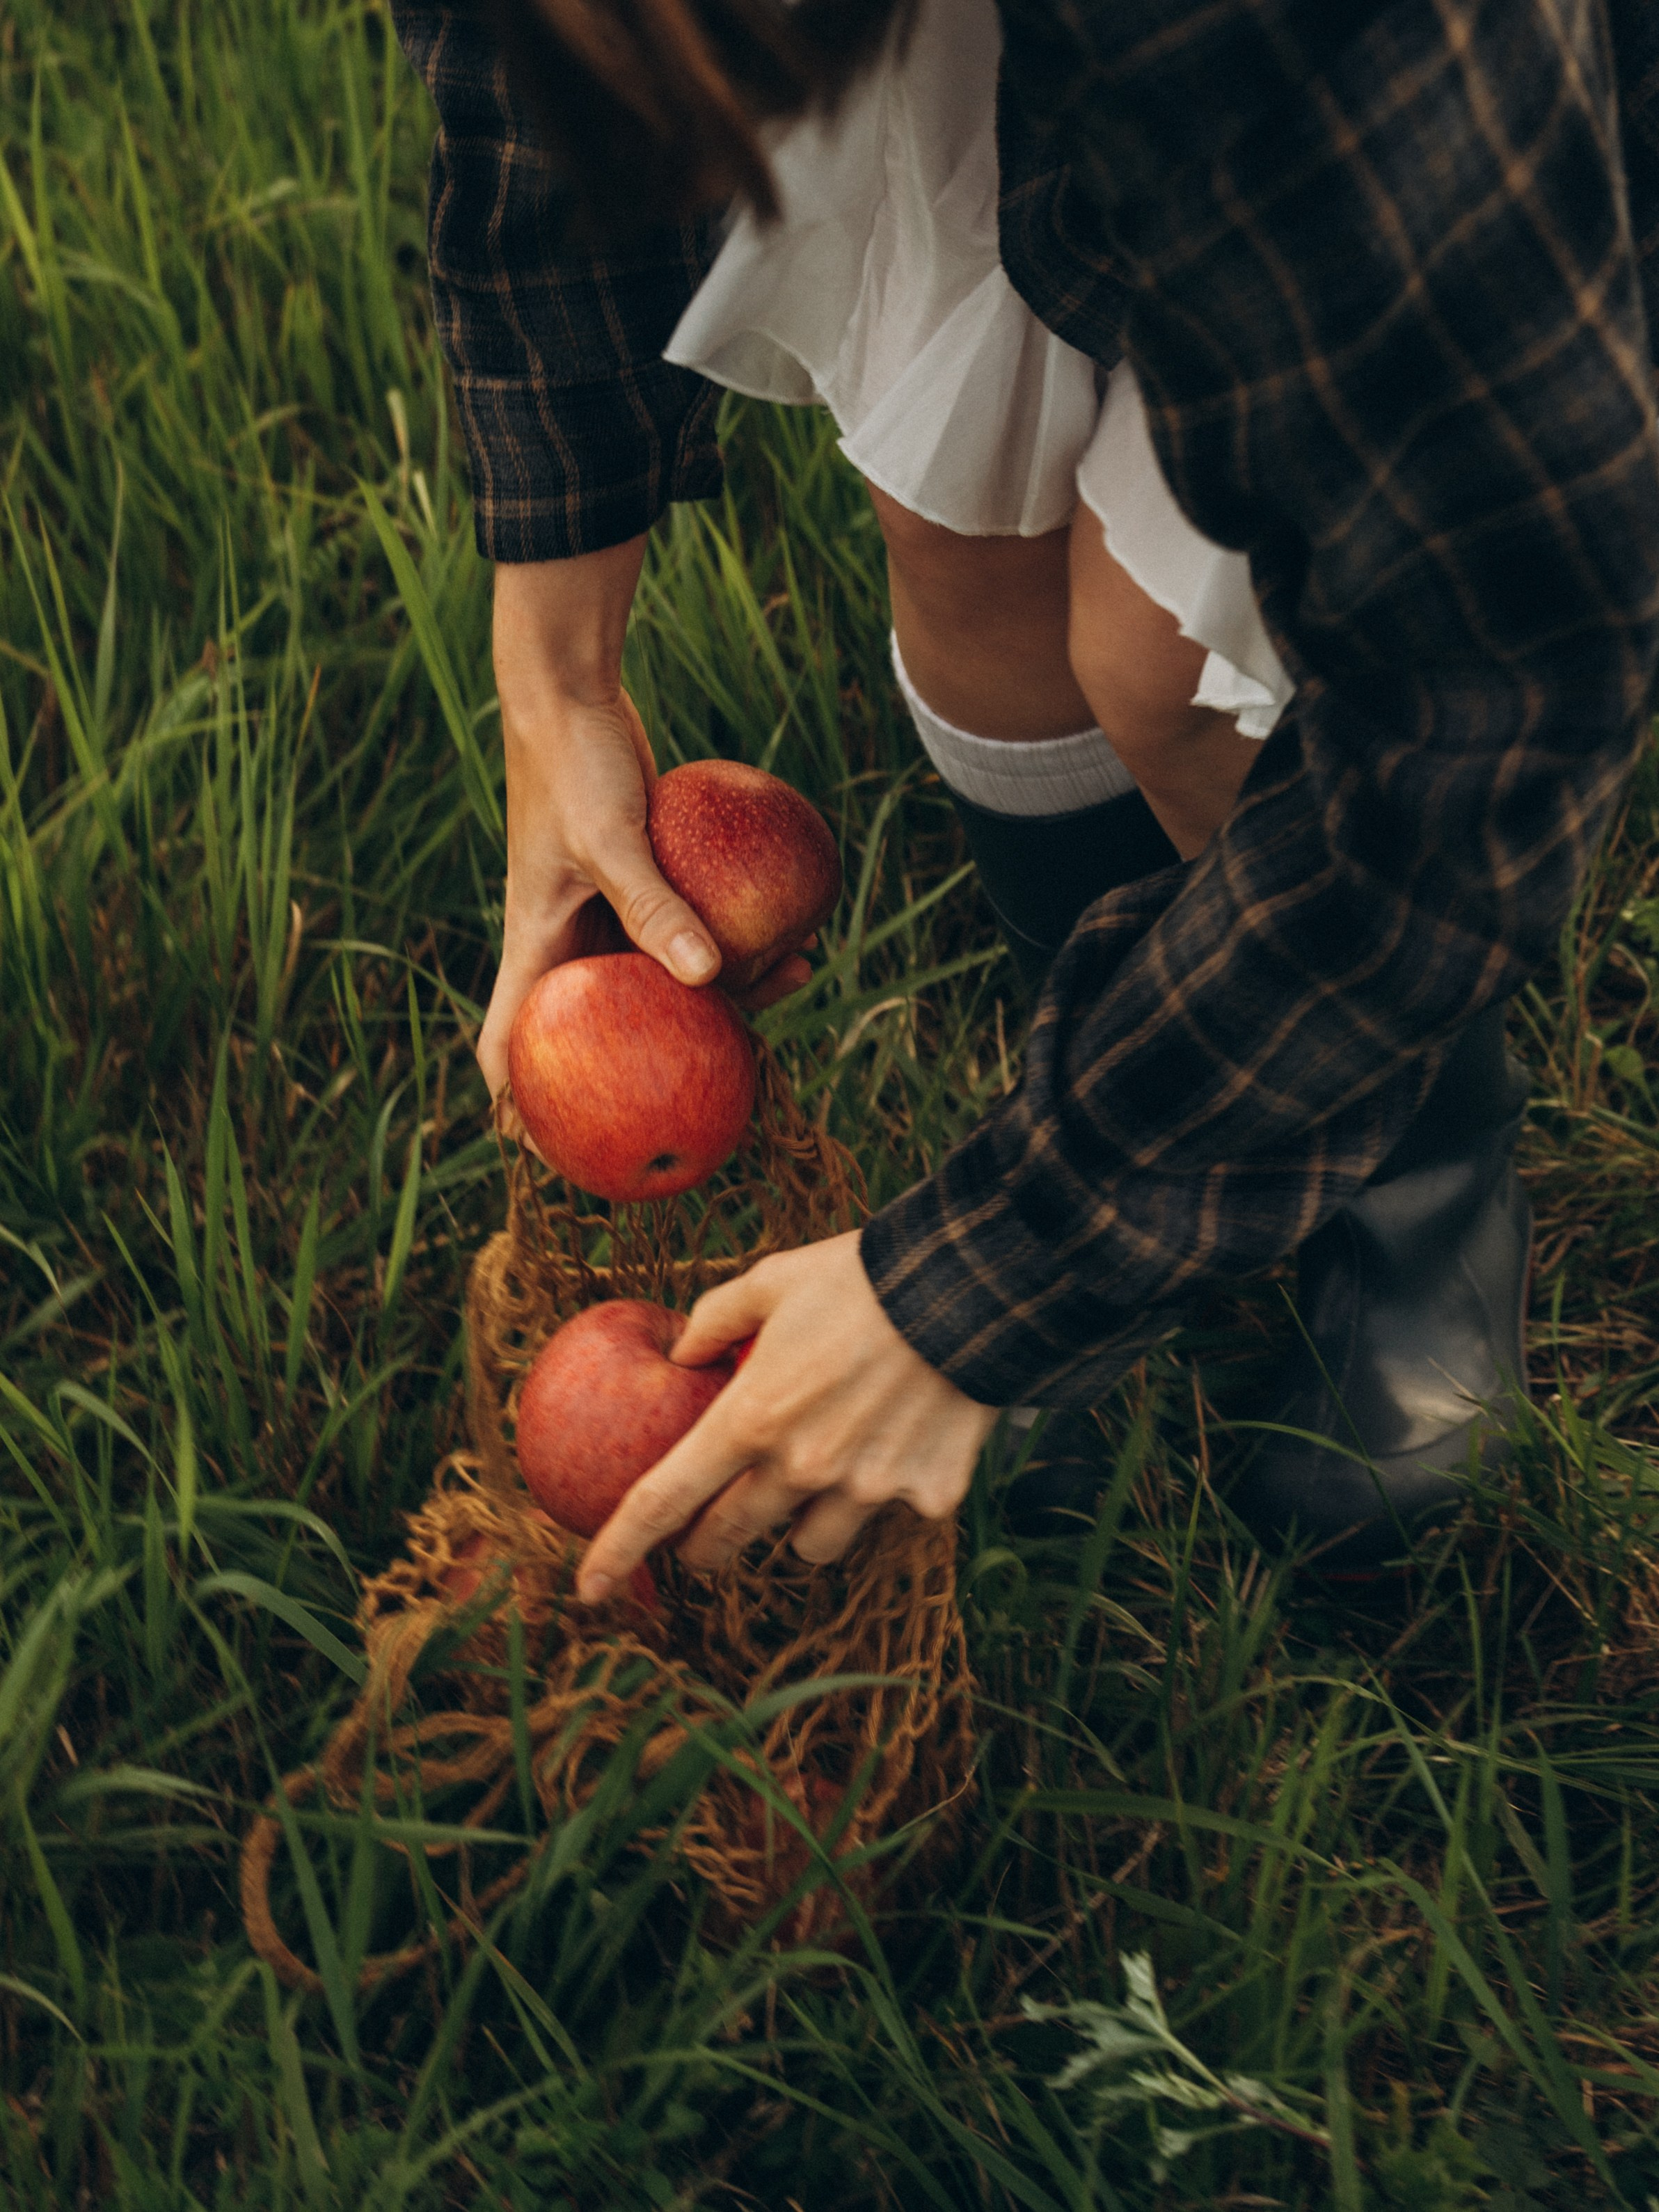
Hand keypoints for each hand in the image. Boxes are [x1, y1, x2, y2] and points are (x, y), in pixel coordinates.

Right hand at [480, 551, 812, 1098]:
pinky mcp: (646, 889)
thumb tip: (709, 978)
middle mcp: (571, 948)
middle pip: (604, 1036)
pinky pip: (694, 936)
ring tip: (795, 985)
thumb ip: (654, 904)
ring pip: (663, 987)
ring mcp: (609, 920)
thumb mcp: (610, 835)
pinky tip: (800, 942)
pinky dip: (737, 948)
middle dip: (653, 1072)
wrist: (573, 692)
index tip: (558, 1161)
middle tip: (722, 1103)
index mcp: (537, 951)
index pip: (510, 1052)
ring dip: (724, 1000)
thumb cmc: (573, 761)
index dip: (522, 1116)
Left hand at [575, 1233, 997, 1600]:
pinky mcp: (928, 1497)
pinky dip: (886, 1492)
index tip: (589, 1588)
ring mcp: (867, 1490)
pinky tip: (904, 1441)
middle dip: (707, 1544)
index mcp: (751, 1417)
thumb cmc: (861, 1276)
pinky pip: (890, 1517)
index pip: (664, 1500)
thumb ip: (714, 1319)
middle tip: (710, 1531)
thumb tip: (680, 1355)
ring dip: (802, 1520)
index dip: (619, 1549)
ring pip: (809, 1545)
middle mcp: (802, 1467)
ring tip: (825, 1469)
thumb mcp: (771, 1279)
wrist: (974, 1286)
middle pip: (728, 1539)